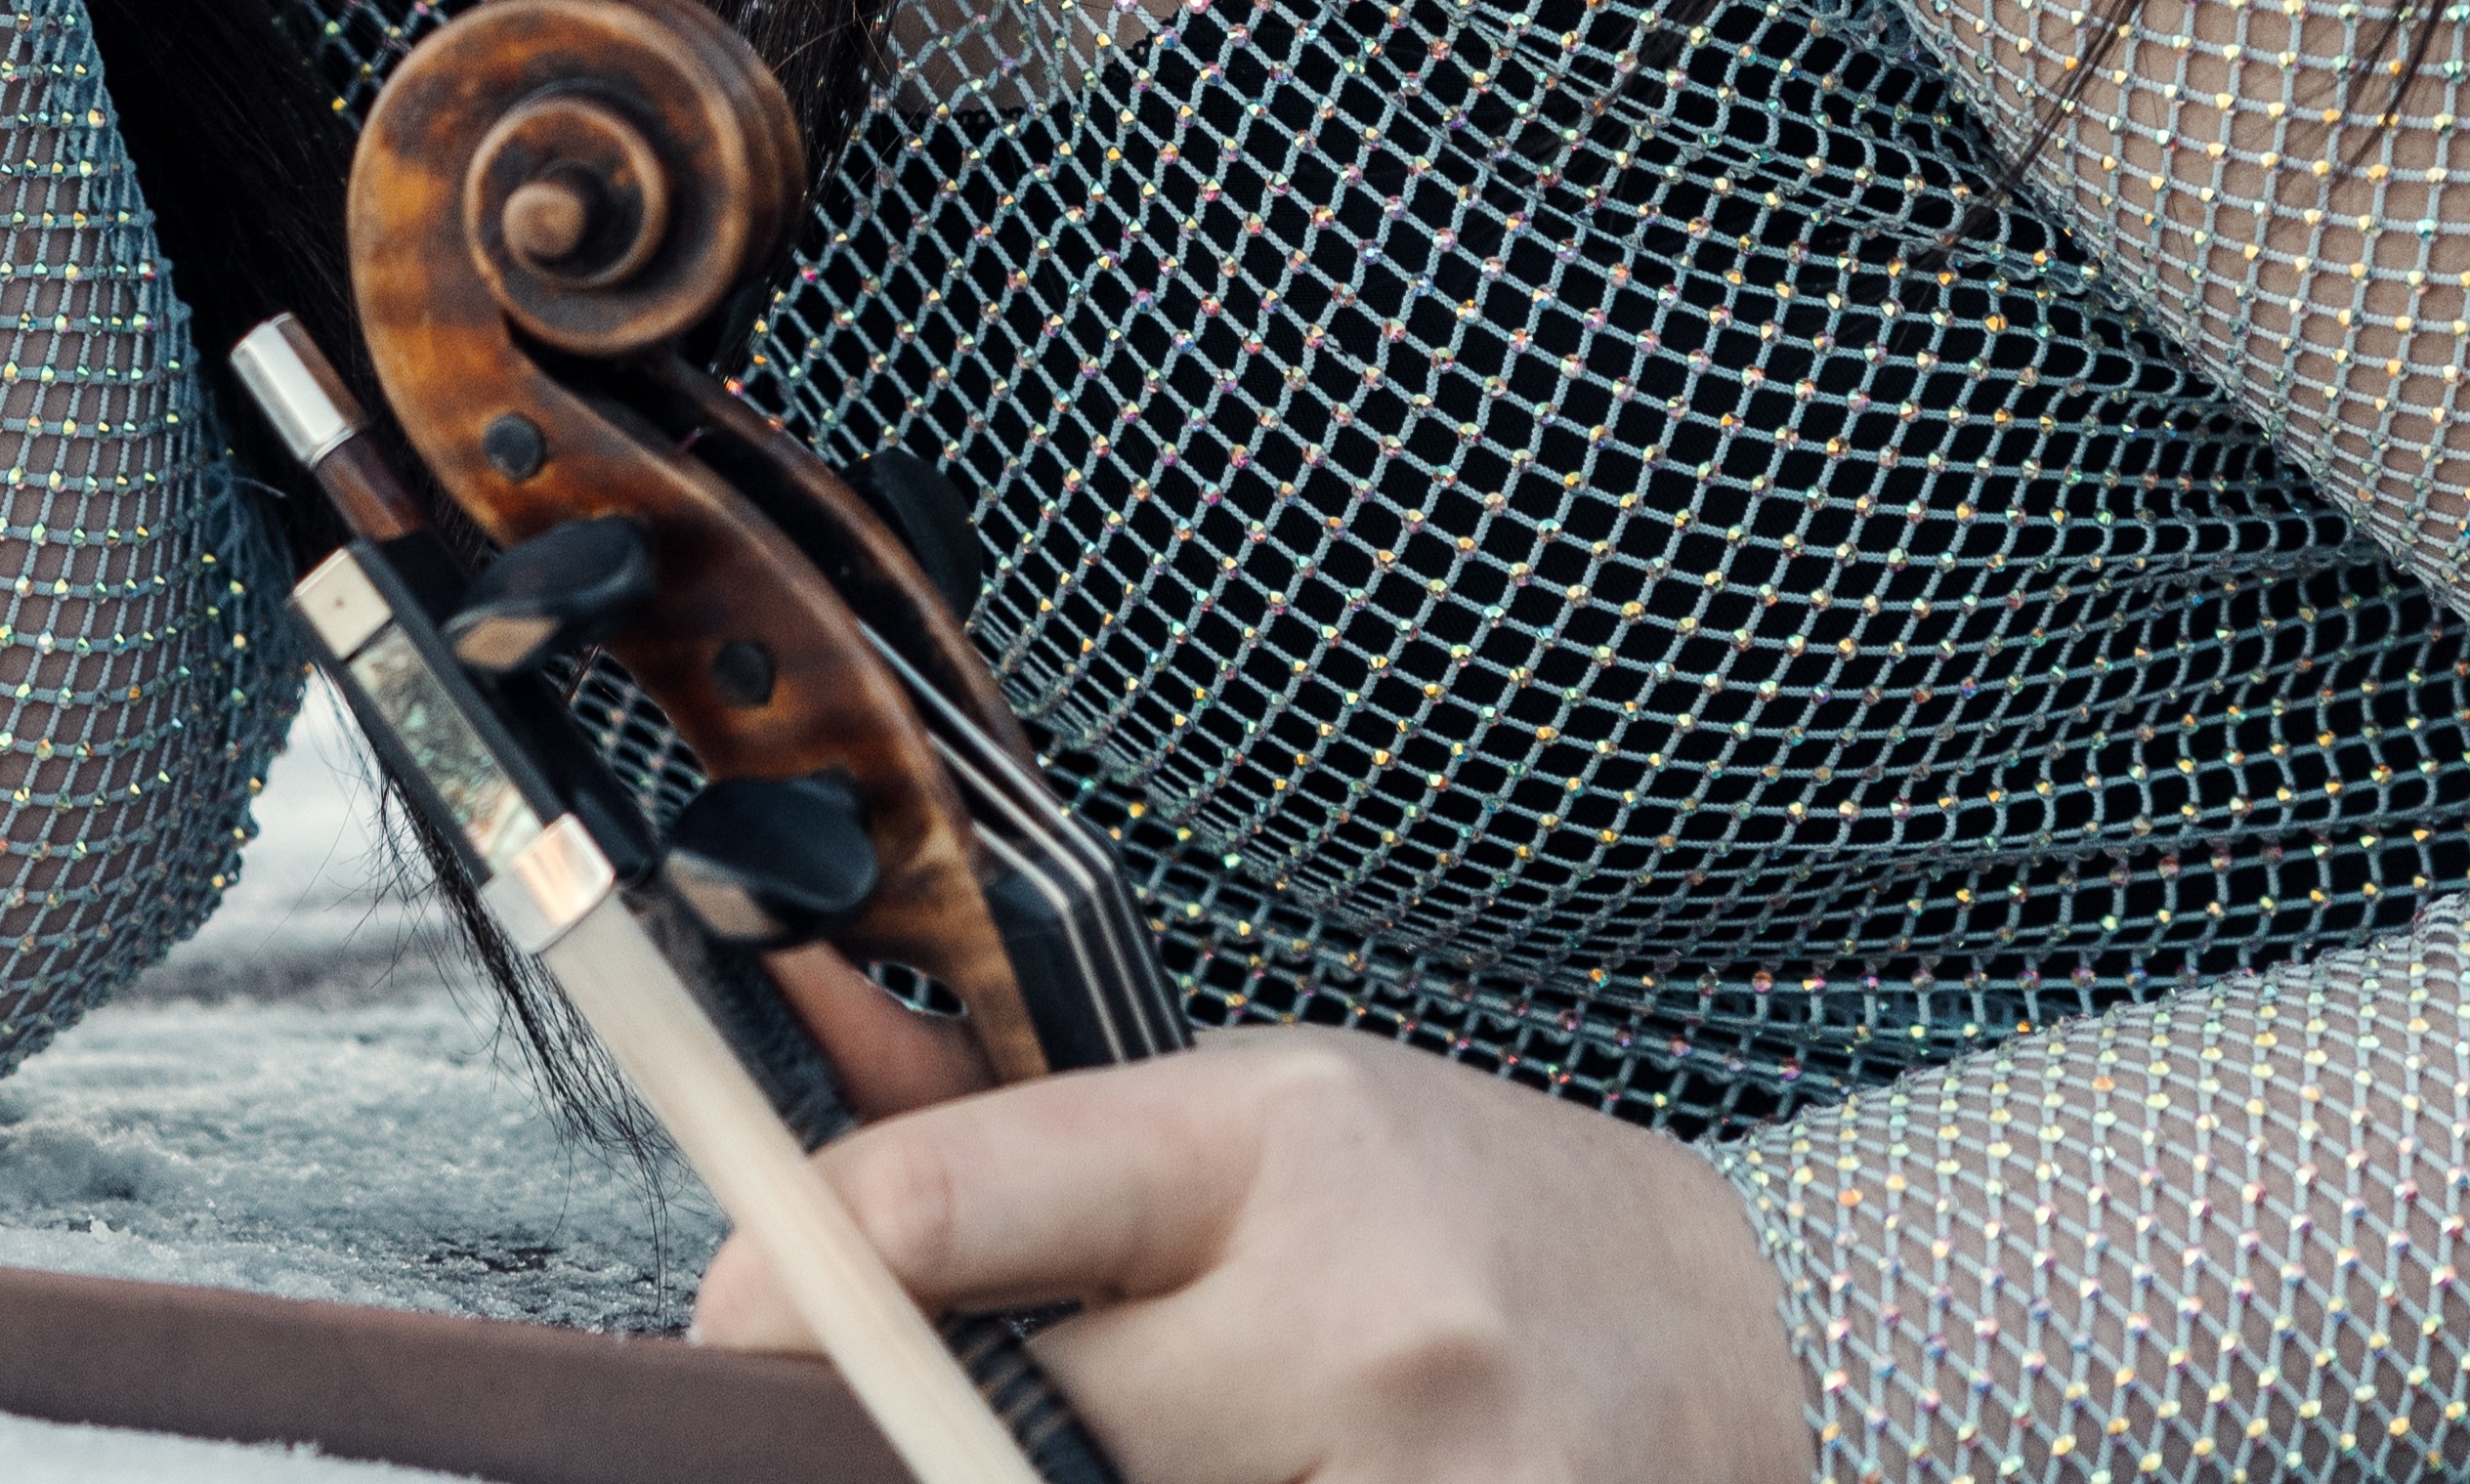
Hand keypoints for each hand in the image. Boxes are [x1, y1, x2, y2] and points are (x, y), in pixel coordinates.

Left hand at [689, 1029, 1815, 1483]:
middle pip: (1015, 1426)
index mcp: (1271, 1146)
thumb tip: (802, 1037)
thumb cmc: (1469, 1205)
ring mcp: (1428, 1479)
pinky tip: (1205, 1471)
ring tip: (1118, 1433)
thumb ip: (1010, 1122)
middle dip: (914, 1433)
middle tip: (867, 1423)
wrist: (1751, 1337)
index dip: (787, 1277)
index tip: (726, 1321)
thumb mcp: (1248, 1110)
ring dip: (1041, 1477)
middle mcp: (1352, 1321)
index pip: (949, 1208)